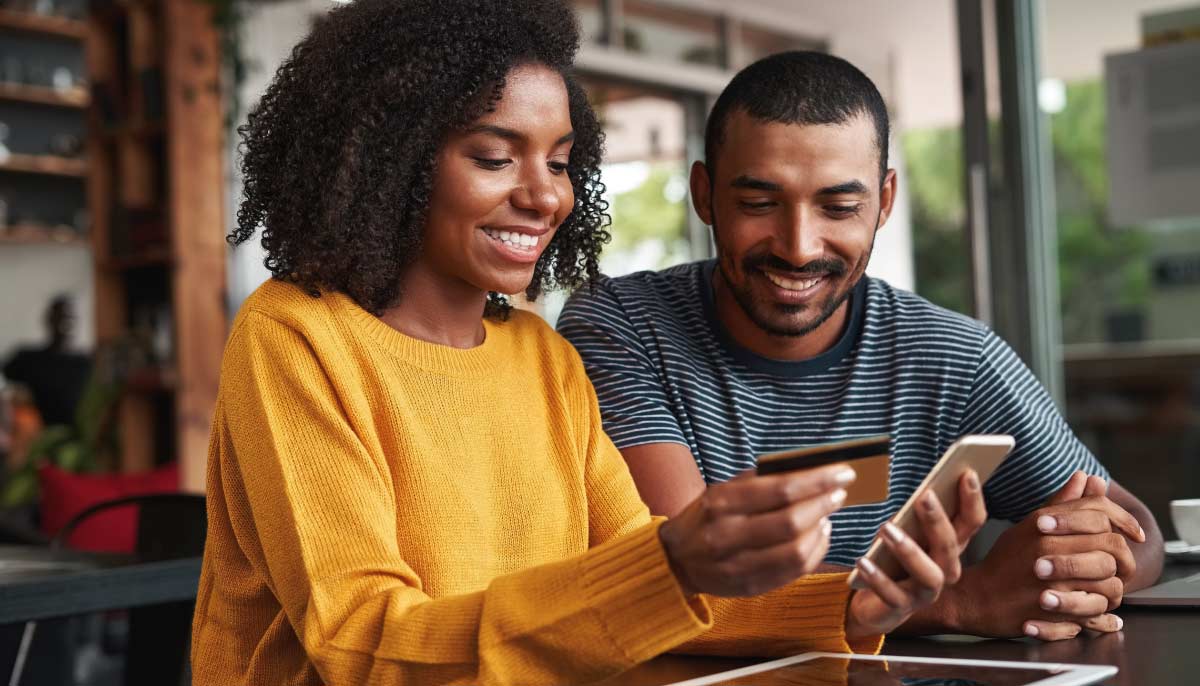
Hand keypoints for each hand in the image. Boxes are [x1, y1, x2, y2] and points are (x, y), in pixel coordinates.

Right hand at [659, 465, 854, 596]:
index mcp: (721, 503)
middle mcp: (727, 535)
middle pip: (790, 522)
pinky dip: (815, 552)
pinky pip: (794, 571)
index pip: (780, 490)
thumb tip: (807, 470)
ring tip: (827, 514)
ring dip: (821, 530)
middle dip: (823, 504)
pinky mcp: (750, 586)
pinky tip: (818, 536)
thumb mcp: (722, 490)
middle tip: (840, 493)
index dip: (817, 481)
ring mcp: (738, 565)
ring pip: (796, 551)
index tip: (843, 472)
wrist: (677, 560)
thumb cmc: (706, 517)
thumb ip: (759, 480)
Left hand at [845, 470, 986, 637]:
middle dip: (939, 520)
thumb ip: (918, 513)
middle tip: (924, 496)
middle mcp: (945, 570)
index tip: (967, 473)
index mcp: (950, 546)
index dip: (973, 499)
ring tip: (886, 528)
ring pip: (928, 574)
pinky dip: (878, 578)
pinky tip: (862, 562)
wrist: (875, 601)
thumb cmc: (895, 558)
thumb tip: (926, 486)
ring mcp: (925, 592)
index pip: (971, 522)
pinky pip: (892, 595)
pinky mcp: (901, 608)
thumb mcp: (907, 531)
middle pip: (951, 546)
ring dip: (909, 550)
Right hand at [956, 471, 1143, 640]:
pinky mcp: (1055, 612)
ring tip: (1103, 591)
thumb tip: (1085, 477)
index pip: (1099, 512)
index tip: (1133, 533)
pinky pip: (1099, 612)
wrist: (976, 598)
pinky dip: (1104, 615)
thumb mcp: (1029, 526)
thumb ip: (1062, 504)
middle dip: (1124, 558)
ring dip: (1113, 589)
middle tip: (1120, 567)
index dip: (1124, 520)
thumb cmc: (1004, 562)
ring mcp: (1052, 581)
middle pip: (1112, 546)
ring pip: (1112, 582)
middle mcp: (1048, 548)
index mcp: (1044, 524)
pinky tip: (1098, 611)